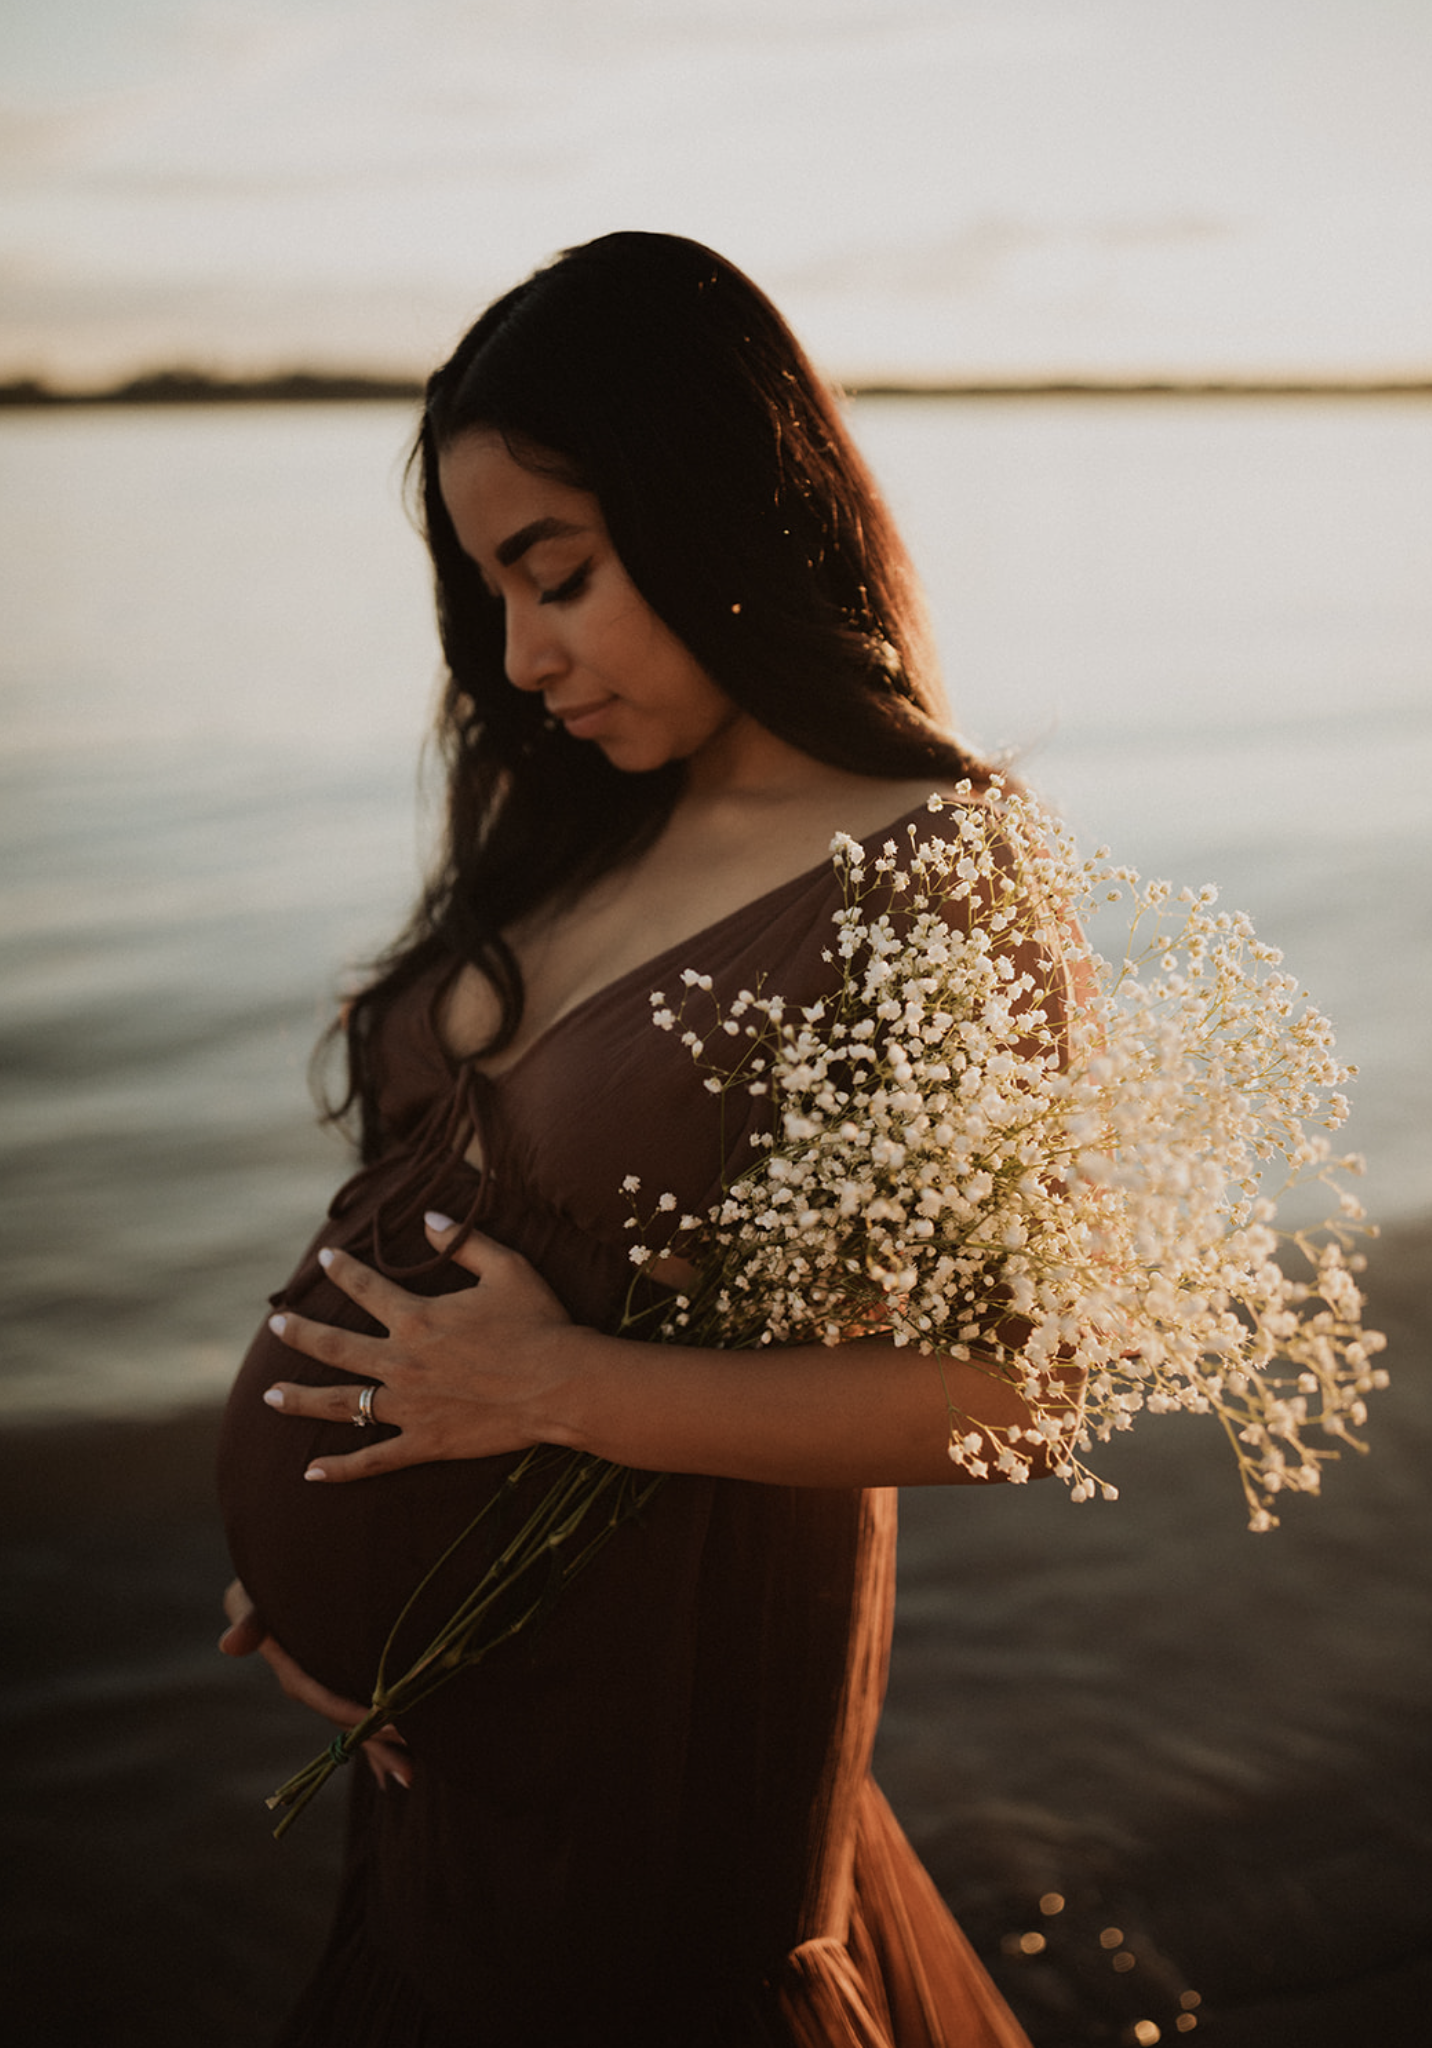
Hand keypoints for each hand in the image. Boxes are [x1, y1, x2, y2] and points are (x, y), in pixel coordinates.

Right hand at [219, 1578, 411, 1789]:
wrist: (269, 1576)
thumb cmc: (264, 1581)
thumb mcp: (250, 1596)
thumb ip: (248, 1618)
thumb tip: (230, 1644)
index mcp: (292, 1670)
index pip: (324, 1698)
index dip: (356, 1714)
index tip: (392, 1726)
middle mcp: (307, 1685)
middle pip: (343, 1721)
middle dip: (375, 1744)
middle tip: (411, 1769)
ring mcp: (322, 1685)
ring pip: (353, 1724)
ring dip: (379, 1750)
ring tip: (410, 1776)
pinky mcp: (334, 1679)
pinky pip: (356, 1713)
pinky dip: (374, 1740)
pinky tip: (394, 1767)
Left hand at [261, 1213, 574, 1481]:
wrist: (562, 1385)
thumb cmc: (540, 1324)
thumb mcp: (508, 1268)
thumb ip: (465, 1243)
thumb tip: (429, 1219)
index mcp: (418, 1318)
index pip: (366, 1288)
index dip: (342, 1271)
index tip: (324, 1259)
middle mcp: (402, 1361)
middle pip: (336, 1347)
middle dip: (301, 1333)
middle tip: (276, 1324)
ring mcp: (409, 1406)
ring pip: (342, 1403)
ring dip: (302, 1399)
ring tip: (270, 1396)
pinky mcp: (425, 1443)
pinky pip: (374, 1459)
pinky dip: (342, 1468)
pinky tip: (312, 1473)